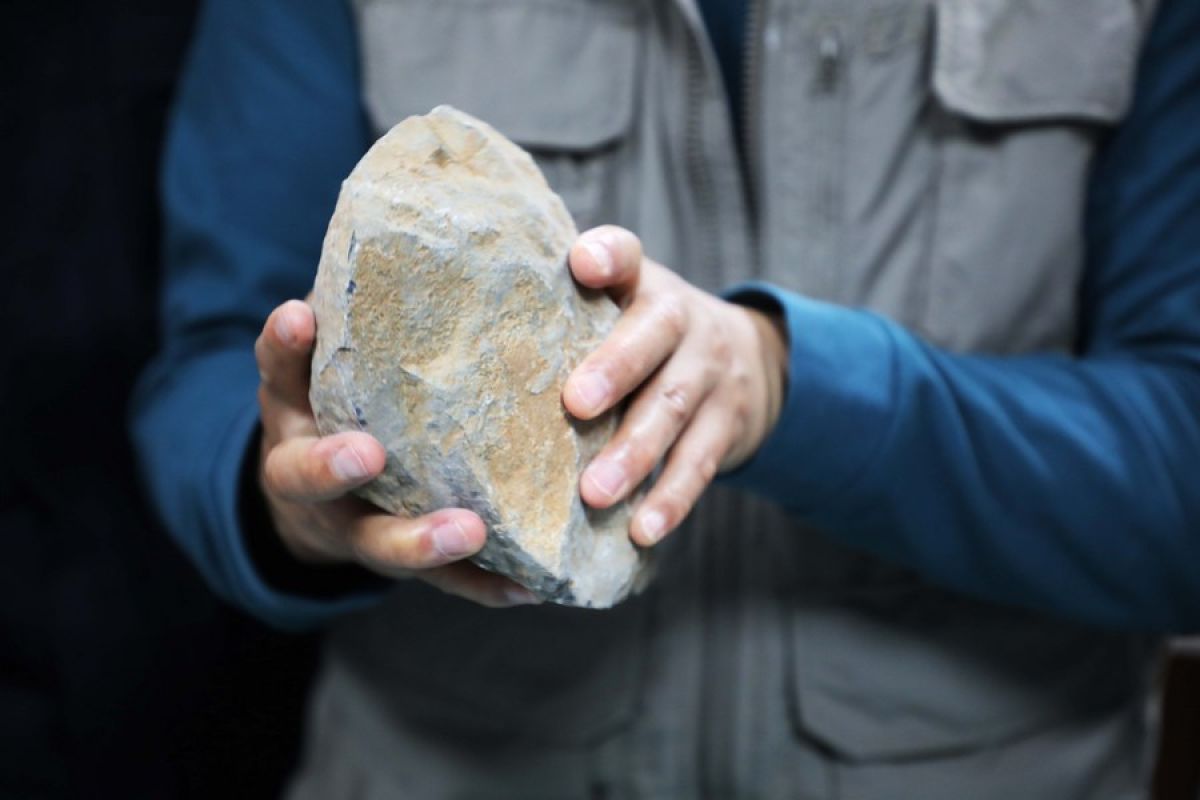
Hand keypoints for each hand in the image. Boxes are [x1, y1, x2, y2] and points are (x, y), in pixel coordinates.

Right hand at [254, 300, 539, 606]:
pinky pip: (445, 584)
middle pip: (308, 477)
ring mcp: (353, 527)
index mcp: (293, 413)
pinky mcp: (402, 561)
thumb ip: (358, 322)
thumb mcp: (332, 366)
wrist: (319, 503)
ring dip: (422, 542)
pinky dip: (486, 585)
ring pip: (378, 545)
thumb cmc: (342, 407)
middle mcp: (309, 475)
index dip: (283, 349)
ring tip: (470, 530)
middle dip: (333, 465)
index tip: (298, 316)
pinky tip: (531, 584)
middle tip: (367, 451)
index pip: (277, 374)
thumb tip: (408, 238)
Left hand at [563, 227, 788, 546]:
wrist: (751, 358)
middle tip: (576, 406)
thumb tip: (466, 327)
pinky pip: (700, 463)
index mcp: (644, 285)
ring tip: (596, 494)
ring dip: (635, 454)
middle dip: (616, 370)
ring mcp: (711, 373)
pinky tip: (642, 530)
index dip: (608, 255)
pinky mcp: (729, 425)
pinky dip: (672, 499)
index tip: (584, 265)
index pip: (628, 254)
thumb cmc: (647, 334)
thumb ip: (566, 305)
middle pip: (654, 338)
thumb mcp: (622, 302)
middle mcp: (683, 320)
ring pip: (673, 409)